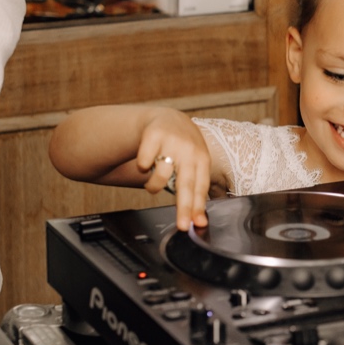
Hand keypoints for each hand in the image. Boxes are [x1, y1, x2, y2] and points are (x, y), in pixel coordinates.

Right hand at [134, 111, 211, 231]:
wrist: (168, 118)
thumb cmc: (184, 147)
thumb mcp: (195, 162)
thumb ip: (195, 188)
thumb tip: (198, 220)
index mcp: (201, 159)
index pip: (201, 186)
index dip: (199, 206)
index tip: (198, 224)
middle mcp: (189, 150)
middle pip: (186, 183)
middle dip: (185, 207)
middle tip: (183, 226)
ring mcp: (172, 142)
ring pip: (161, 175)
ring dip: (154, 186)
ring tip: (153, 185)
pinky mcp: (153, 135)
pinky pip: (144, 162)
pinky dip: (142, 167)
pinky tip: (145, 163)